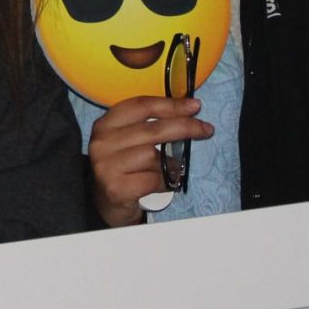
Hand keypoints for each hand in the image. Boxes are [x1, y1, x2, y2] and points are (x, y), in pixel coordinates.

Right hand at [88, 95, 213, 227]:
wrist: (107, 204)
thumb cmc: (124, 167)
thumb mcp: (130, 140)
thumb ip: (150, 125)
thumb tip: (188, 112)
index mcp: (106, 123)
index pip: (142, 106)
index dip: (171, 105)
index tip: (195, 106)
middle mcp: (102, 142)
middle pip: (152, 128)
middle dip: (184, 127)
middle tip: (206, 129)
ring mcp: (106, 165)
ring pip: (153, 156)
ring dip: (171, 163)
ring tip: (175, 168)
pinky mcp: (115, 188)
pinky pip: (153, 179)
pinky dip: (166, 181)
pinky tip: (165, 183)